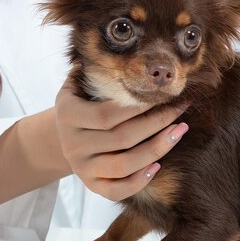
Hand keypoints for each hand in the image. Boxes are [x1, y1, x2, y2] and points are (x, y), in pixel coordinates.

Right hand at [54, 77, 187, 200]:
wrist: (58, 137)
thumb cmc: (80, 103)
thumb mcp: (76, 84)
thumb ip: (92, 70)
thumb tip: (120, 49)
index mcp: (68, 115)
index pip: (108, 114)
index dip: (138, 106)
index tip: (162, 94)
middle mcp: (72, 144)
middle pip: (122, 138)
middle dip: (157, 122)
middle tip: (181, 108)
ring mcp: (82, 168)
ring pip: (124, 165)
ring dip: (157, 149)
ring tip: (179, 131)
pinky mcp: (91, 185)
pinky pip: (117, 191)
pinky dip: (139, 181)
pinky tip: (158, 165)